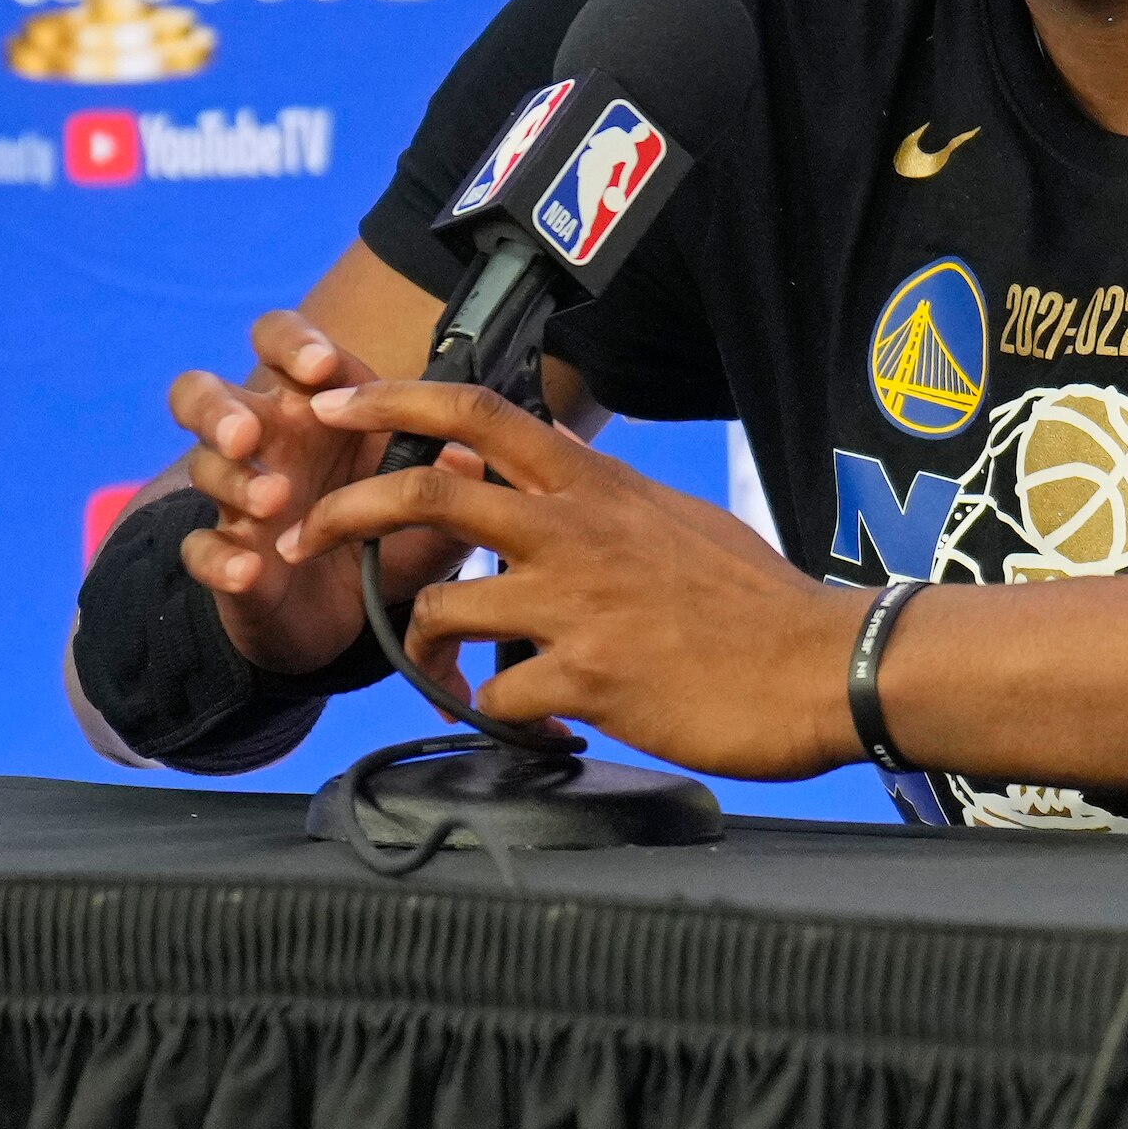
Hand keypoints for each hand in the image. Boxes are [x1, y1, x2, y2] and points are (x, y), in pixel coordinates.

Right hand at [160, 309, 439, 674]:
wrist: (356, 613)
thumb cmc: (391, 532)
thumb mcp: (433, 502)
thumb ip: (451, 474)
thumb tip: (471, 455)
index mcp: (315, 406)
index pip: (281, 344)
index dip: (291, 343)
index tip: (323, 368)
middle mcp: (266, 441)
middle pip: (202, 393)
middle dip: (218, 407)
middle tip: (248, 435)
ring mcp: (237, 499)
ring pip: (203, 467)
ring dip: (233, 480)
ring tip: (274, 501)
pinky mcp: (225, 557)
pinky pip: (198, 549)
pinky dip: (218, 559)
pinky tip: (249, 571)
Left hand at [299, 378, 855, 776]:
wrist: (823, 664)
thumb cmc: (754, 598)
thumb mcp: (670, 520)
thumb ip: (595, 501)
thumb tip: (530, 478)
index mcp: (597, 485)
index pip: (478, 414)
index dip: (392, 399)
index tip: (331, 400)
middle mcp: (576, 532)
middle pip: (427, 495)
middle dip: (345, 513)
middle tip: (304, 540)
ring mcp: (577, 605)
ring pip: (443, 608)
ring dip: (424, 648)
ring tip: (448, 674)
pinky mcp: (586, 681)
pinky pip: (496, 700)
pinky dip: (500, 718)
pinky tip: (538, 730)